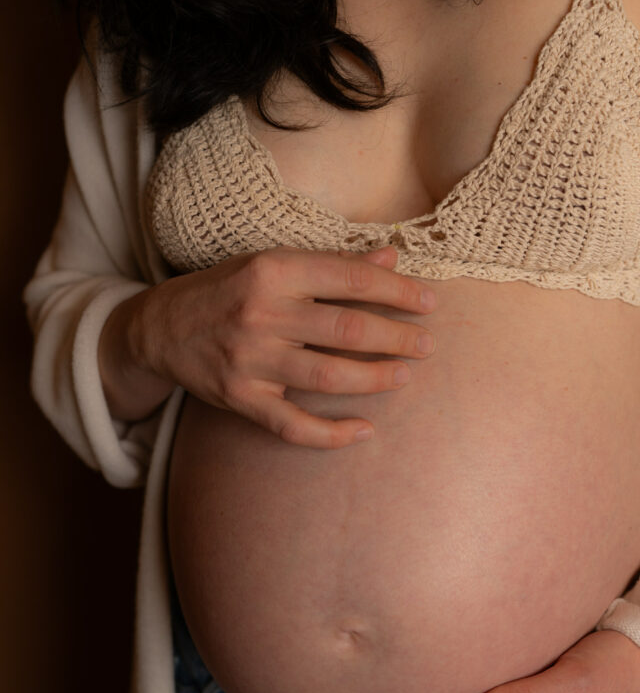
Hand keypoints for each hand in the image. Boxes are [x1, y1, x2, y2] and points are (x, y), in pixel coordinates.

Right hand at [135, 243, 436, 448]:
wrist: (159, 327)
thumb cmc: (226, 290)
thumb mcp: (272, 263)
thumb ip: (332, 263)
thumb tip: (390, 257)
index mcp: (273, 271)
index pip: (350, 279)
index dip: (397, 290)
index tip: (428, 302)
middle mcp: (262, 315)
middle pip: (347, 331)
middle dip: (397, 338)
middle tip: (427, 344)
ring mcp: (250, 361)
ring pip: (328, 378)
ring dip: (375, 379)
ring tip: (403, 375)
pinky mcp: (241, 399)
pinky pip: (294, 426)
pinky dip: (332, 434)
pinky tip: (364, 430)